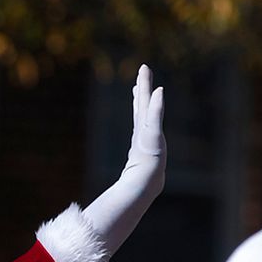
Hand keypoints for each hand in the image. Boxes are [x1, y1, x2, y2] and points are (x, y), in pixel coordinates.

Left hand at [81, 65, 165, 252]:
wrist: (142, 194)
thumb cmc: (132, 188)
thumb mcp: (123, 178)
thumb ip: (116, 176)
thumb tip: (103, 194)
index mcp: (141, 140)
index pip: (139, 115)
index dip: (139, 98)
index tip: (137, 83)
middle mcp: (147, 135)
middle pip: (144, 107)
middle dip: (143, 87)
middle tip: (143, 67)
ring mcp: (151, 136)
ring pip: (148, 109)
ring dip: (147, 91)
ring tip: (145, 73)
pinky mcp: (153, 139)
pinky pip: (154, 119)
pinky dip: (157, 106)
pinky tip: (158, 92)